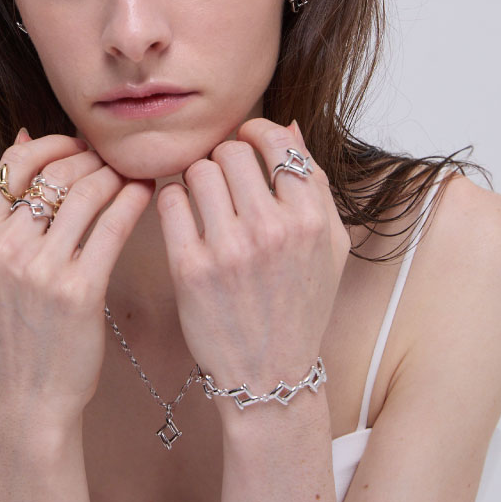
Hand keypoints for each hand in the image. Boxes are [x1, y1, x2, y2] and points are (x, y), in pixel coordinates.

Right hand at [0, 131, 153, 432]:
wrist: (32, 392)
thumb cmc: (21, 322)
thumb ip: (5, 203)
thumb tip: (24, 135)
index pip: (15, 163)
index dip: (53, 145)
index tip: (79, 147)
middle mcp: (2, 248)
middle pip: (56, 173)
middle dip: (91, 158)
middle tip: (114, 159)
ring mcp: (39, 269)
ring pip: (87, 193)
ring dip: (116, 175)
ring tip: (132, 173)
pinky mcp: (78, 289)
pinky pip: (112, 226)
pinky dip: (133, 201)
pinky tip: (145, 193)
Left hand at [155, 119, 349, 393]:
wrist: (270, 374)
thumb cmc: (301, 306)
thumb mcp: (330, 246)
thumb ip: (314, 184)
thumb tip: (290, 127)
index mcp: (309, 219)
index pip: (275, 141)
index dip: (256, 132)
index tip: (247, 143)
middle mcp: (271, 230)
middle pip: (230, 152)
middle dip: (224, 159)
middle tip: (223, 180)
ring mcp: (228, 249)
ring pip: (197, 171)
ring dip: (196, 178)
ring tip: (203, 199)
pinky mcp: (189, 268)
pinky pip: (169, 202)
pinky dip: (173, 201)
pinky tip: (184, 216)